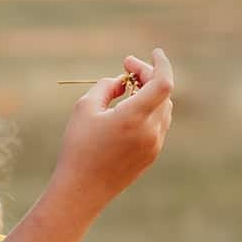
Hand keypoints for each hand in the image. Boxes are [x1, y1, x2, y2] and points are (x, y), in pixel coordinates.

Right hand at [50, 48, 174, 208]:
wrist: (82, 190)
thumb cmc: (78, 147)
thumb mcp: (85, 108)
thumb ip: (106, 86)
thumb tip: (122, 81)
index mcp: (134, 117)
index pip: (163, 83)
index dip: (161, 63)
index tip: (153, 51)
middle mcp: (150, 131)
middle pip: (162, 93)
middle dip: (147, 76)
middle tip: (126, 67)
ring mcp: (154, 145)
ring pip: (163, 109)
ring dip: (150, 93)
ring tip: (127, 86)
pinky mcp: (151, 156)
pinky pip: (158, 125)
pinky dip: (149, 110)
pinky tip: (130, 108)